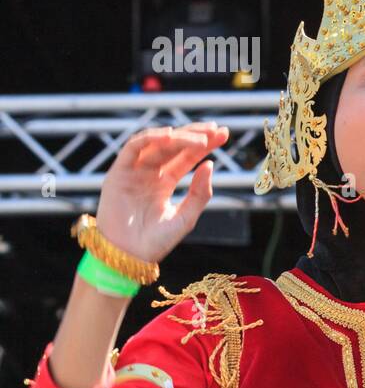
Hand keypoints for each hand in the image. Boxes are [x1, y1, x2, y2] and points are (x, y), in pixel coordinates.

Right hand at [95, 122, 228, 263]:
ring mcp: (134, 171)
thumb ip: (200, 193)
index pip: (187, 157)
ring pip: (157, 143)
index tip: (224, 134)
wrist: (129, 257)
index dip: (204, 144)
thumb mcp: (186, 217)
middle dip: (196, 135)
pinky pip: (132, 148)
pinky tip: (170, 136)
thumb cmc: (156, 242)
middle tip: (217, 130)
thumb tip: (210, 165)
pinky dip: (150, 138)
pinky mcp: (118, 173)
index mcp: (165, 182)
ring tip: (200, 138)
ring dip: (179, 136)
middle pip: (175, 146)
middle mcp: (150, 173)